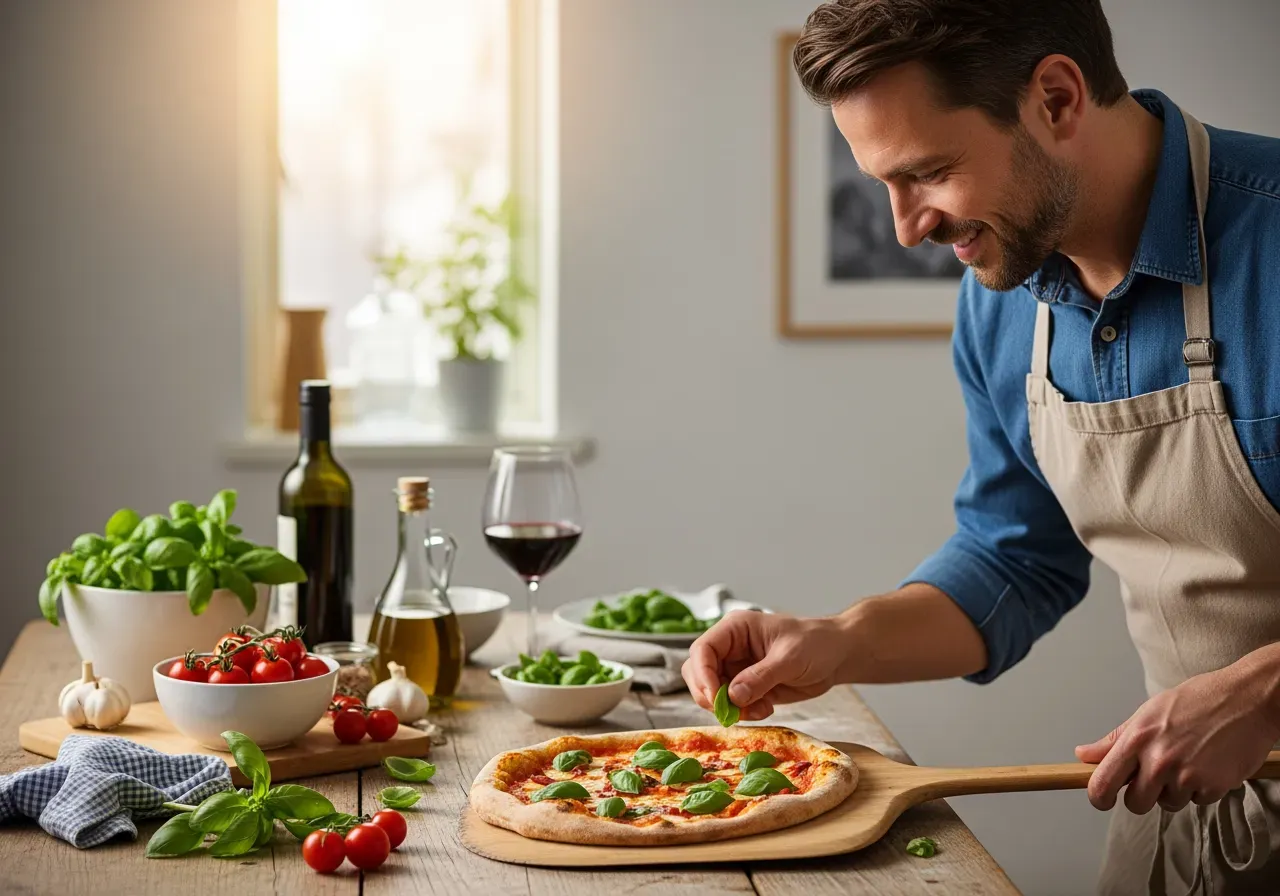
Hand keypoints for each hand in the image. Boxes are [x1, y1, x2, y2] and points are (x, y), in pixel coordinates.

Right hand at [681, 610, 856, 720]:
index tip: (715, 698)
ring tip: (758, 710)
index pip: (702, 650)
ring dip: (729, 707)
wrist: (836, 656)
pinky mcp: (745, 687)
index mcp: (735, 629)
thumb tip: (732, 696)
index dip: (702, 674)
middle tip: (731, 712)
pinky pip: (731, 704)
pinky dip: (742, 712)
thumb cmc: (816, 644)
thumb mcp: (790, 658)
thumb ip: (760, 677)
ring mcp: (736, 668)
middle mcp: (729, 648)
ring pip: (710, 692)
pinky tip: (766, 709)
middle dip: (710, 695)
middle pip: (697, 673)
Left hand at [1075, 660, 1279, 813]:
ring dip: (1175, 790)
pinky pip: (1196, 802)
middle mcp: (1158, 760)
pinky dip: (1200, 789)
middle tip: (1156, 776)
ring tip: (1187, 760)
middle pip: (1135, 804)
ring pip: (1167, 804)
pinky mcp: (1212, 787)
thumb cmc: (1197, 701)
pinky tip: (1207, 764)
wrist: (1247, 700)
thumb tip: (1083, 755)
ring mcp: (1186, 775)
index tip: (1103, 799)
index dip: (1099, 797)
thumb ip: (1115, 739)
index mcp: (1136, 739)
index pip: (1102, 784)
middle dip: (1143, 795)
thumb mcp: (1148, 713)